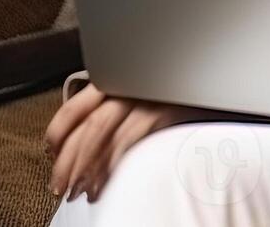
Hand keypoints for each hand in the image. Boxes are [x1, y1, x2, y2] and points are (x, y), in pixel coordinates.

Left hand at [44, 83, 212, 201]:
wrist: (218, 86)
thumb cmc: (177, 94)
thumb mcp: (141, 95)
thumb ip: (113, 108)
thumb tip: (76, 145)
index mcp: (118, 77)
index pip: (74, 107)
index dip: (57, 135)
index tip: (51, 155)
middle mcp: (129, 84)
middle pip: (87, 127)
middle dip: (68, 163)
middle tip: (61, 187)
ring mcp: (148, 97)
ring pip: (104, 135)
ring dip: (87, 170)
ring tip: (82, 192)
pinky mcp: (165, 112)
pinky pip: (130, 143)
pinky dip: (113, 168)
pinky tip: (106, 184)